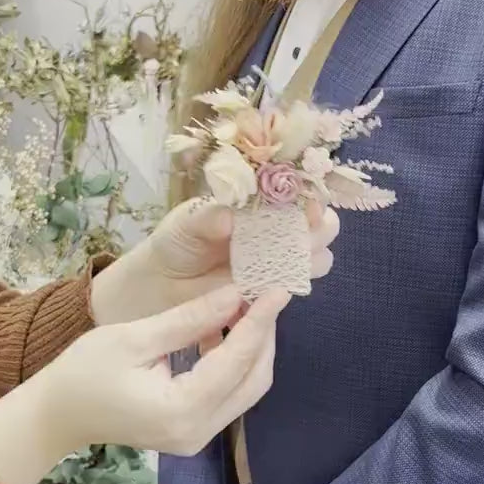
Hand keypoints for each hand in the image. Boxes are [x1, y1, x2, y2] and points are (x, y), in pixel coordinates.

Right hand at [42, 286, 287, 458]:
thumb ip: (190, 319)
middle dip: (263, 336)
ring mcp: (198, 438)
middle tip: (265, 293)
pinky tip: (228, 330)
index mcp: (182, 411)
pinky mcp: (194, 432)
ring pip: (247, 389)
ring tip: (249, 306)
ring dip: (253, 348)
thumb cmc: (83, 372)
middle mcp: (199, 432)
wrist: (56, 415)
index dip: (260, 322)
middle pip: (254, 380)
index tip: (279, 289)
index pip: (236, 361)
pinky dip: (236, 363)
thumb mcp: (135, 337)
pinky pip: (229, 395)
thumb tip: (236, 294)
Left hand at [90, 199, 339, 324]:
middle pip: (320, 225)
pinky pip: (293, 285)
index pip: (298, 193)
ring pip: (316, 257)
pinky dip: (294, 282)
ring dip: (314, 256)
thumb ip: (208, 218)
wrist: (162, 283)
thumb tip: (231, 217)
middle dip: (322, 227)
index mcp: (261, 203)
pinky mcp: (270, 290)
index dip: (309, 196)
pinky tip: (283, 281)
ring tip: (298, 258)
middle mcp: (277, 230)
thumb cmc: (177, 241)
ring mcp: (277, 261)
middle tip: (308, 233)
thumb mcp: (187, 223)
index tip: (309, 206)